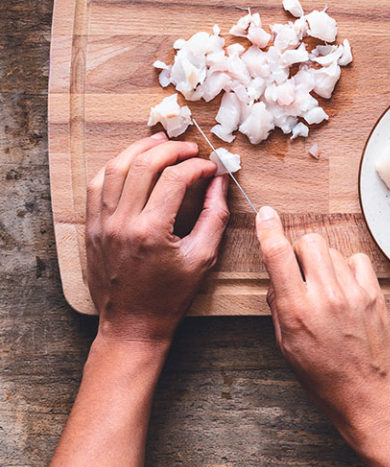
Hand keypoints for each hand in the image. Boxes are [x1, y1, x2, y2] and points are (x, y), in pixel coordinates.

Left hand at [86, 132, 228, 342]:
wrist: (133, 324)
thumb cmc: (171, 295)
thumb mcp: (203, 257)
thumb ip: (214, 214)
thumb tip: (220, 181)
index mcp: (151, 231)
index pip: (175, 179)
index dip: (197, 166)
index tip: (211, 167)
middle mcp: (122, 223)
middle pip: (144, 165)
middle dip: (170, 150)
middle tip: (189, 148)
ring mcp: (102, 224)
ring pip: (115, 168)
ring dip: (139, 149)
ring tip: (160, 142)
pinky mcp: (92, 227)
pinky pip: (98, 185)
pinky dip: (115, 167)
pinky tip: (132, 162)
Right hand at [255, 206, 389, 430]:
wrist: (368, 394)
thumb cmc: (324, 377)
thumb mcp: (286, 346)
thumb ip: (279, 306)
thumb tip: (277, 279)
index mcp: (297, 310)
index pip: (277, 255)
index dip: (268, 229)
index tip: (266, 215)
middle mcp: (324, 295)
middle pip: (308, 242)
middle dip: (299, 251)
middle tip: (301, 270)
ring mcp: (352, 292)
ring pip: (332, 249)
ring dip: (324, 261)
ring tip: (327, 287)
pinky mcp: (374, 293)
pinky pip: (357, 258)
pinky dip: (348, 267)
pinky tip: (346, 286)